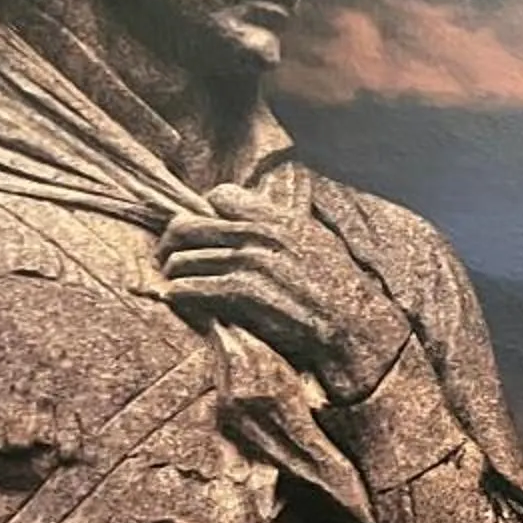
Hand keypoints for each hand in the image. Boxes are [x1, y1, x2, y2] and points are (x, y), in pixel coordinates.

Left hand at [158, 186, 410, 395]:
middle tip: (167, 261)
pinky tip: (177, 301)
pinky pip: (189, 288)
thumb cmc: (337, 290)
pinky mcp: (243, 292)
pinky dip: (177, 295)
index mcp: (279, 217)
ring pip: (183, 259)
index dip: (208, 215)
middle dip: (171, 244)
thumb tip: (253, 223)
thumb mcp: (317, 244)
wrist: (355, 326)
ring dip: (172, 275)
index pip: (221, 196)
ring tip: (173, 286)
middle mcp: (261, 234)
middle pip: (188, 226)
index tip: (205, 236)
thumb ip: (282, 228)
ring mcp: (251, 262)